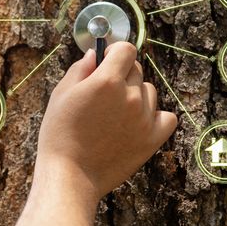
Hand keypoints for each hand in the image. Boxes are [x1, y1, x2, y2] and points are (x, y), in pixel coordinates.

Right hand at [35, 42, 176, 202]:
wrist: (70, 176)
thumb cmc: (59, 135)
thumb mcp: (61, 95)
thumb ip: (80, 69)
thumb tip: (94, 55)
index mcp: (107, 81)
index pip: (126, 49)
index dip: (115, 51)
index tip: (107, 60)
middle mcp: (130, 96)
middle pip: (136, 70)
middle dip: (121, 75)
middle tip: (104, 93)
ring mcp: (144, 118)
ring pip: (149, 92)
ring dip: (136, 95)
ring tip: (116, 114)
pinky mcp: (153, 139)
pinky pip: (167, 117)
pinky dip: (155, 117)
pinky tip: (137, 123)